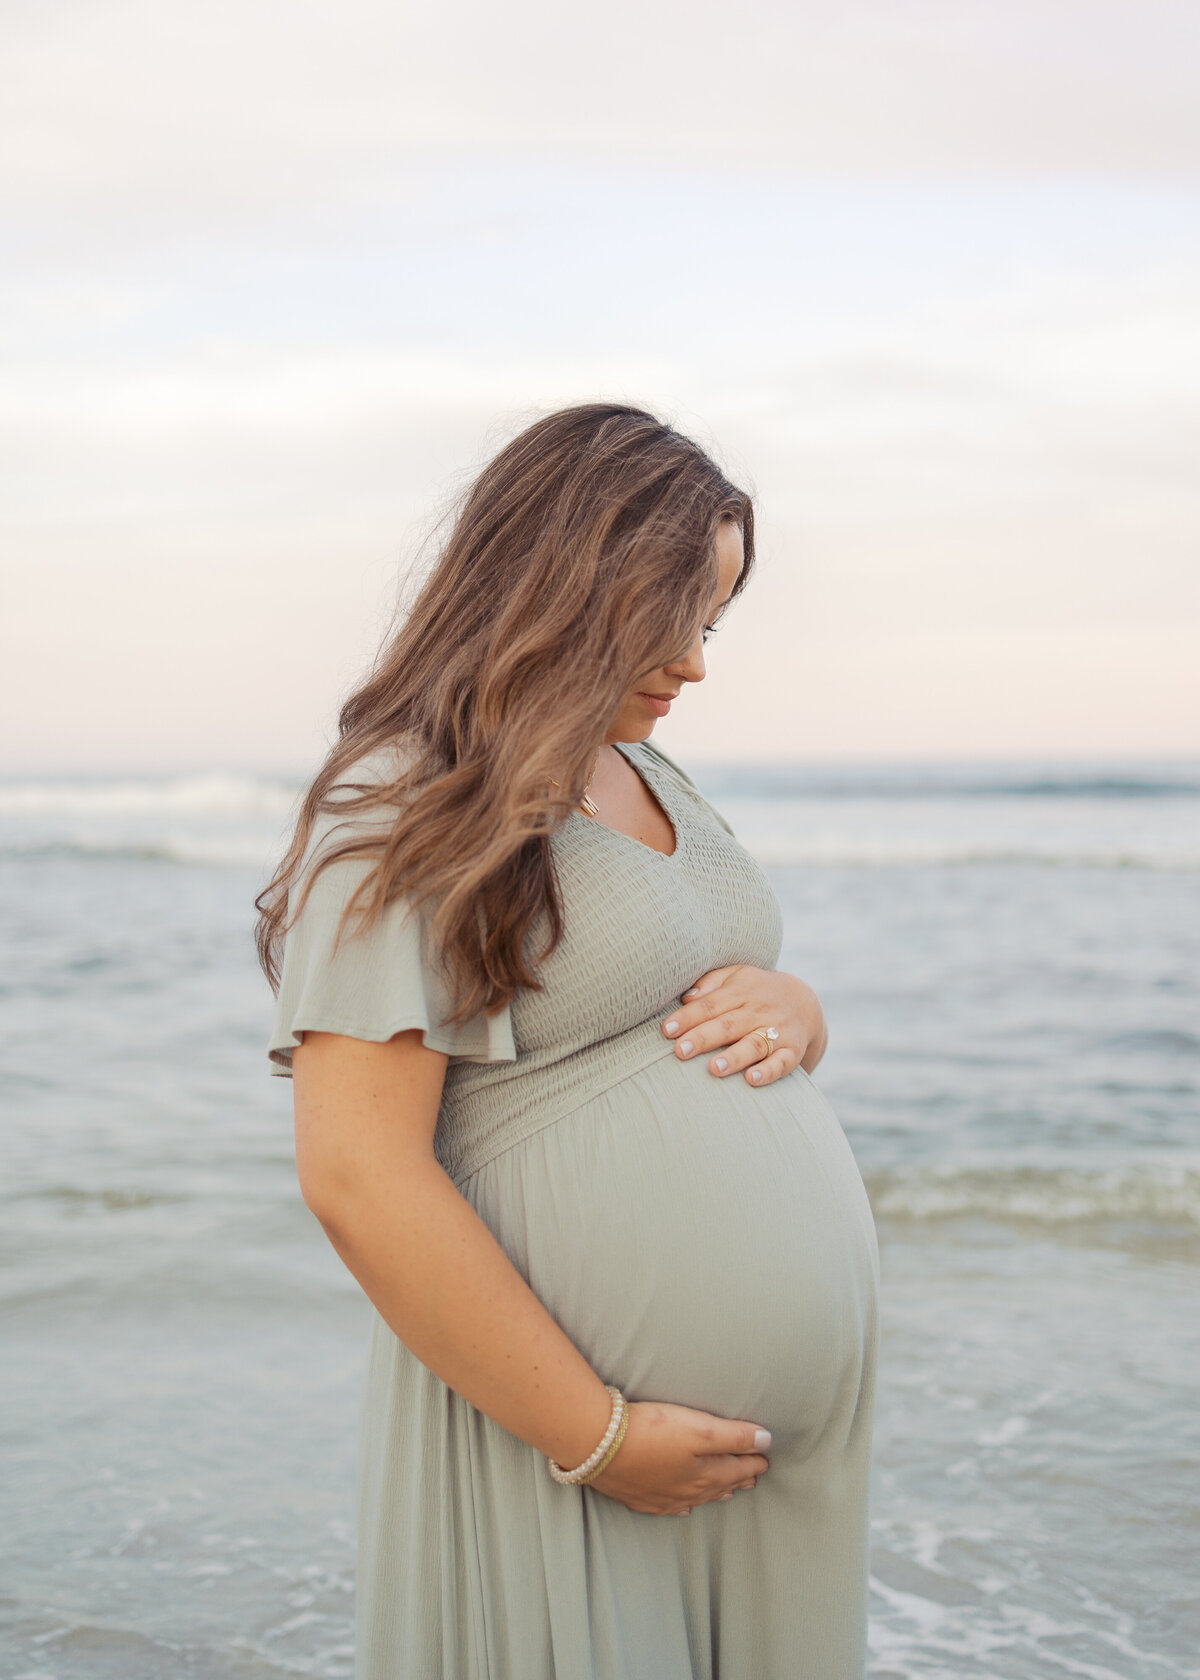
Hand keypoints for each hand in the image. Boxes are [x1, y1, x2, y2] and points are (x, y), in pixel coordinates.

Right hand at [587, 1400, 770, 1514]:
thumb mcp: (700, 1428)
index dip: (754, 1461)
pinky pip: (669, 1507)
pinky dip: (682, 1507)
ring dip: (715, 1493)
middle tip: (752, 1477)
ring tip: (728, 1492)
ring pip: (697, 1498)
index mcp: (706, 1474)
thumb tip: (767, 1442)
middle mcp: (687, 1490)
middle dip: (738, 1479)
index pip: (739, 1468)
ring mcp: (662, 1496)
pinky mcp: (639, 1496)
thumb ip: (735, 1437)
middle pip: (720, 1484)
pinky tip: (684, 1508)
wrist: (598, 1445)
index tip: (766, 1457)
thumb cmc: (652, 1432)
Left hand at [660, 964, 827, 1085]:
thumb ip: (710, 983)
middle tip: (680, 1051)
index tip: (667, 1030)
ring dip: (735, 1057)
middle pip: (728, 1024)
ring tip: (714, 1068)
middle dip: (703, 1038)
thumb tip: (685, 997)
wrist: (805, 1003)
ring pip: (754, 1044)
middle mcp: (758, 1011)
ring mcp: (777, 1031)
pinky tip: (751, 1080)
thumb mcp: (737, 976)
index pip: (711, 1004)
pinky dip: (768, 1072)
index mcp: (741, 991)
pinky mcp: (792, 1051)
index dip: (688, 1017)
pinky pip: (782, 1062)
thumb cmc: (757, 991)